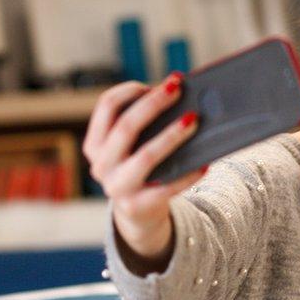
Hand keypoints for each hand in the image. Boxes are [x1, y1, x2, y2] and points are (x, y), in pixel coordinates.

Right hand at [82, 72, 204, 260]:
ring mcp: (118, 188)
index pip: (106, 106)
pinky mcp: (139, 206)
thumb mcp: (128, 148)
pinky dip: (188, 173)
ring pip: (146, 156)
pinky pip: (168, 186)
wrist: (137, 214)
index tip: (152, 85)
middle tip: (178, 88)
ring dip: (172, 135)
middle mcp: (101, 166)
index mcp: (95, 145)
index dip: (129, 91)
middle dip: (154, 104)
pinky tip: (205, 162)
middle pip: (126, 127)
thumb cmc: (138, 168)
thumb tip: (177, 95)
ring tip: (193, 119)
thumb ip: (141, 125)